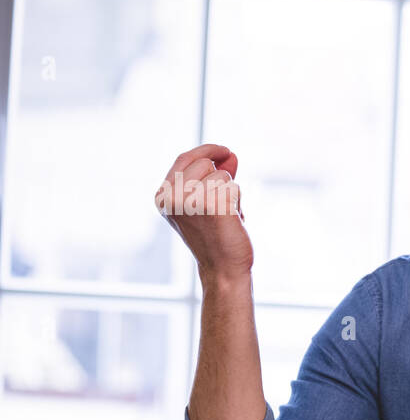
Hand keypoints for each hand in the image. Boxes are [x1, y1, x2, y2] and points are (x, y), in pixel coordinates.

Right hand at [155, 143, 251, 281]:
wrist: (224, 268)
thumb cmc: (218, 237)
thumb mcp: (206, 203)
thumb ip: (213, 177)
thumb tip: (229, 155)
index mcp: (163, 197)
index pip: (184, 159)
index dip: (207, 151)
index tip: (227, 151)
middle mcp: (170, 198)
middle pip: (203, 163)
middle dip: (220, 177)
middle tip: (221, 203)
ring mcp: (188, 201)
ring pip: (221, 174)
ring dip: (230, 191)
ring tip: (225, 215)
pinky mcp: (209, 206)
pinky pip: (232, 187)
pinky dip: (237, 200)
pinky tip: (231, 219)